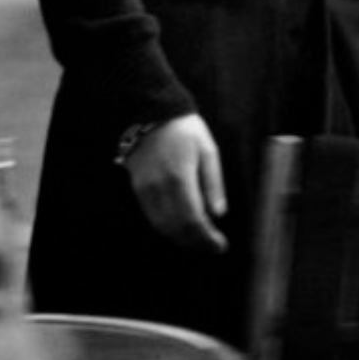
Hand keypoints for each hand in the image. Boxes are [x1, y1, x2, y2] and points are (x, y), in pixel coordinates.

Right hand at [123, 113, 227, 251]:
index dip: (207, 238)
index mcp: (180, 178)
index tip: (220, 245)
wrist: (152, 113)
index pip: (193, 220)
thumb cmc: (185, 130)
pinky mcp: (138, 189)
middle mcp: (160, 188)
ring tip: (199, 240)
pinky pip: (152, 217)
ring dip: (182, 239)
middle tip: (212, 246)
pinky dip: (168, 228)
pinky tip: (180, 228)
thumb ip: (213, 183)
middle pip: (177, 228)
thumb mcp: (208, 150)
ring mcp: (146, 190)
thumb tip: (218, 214)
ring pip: (163, 227)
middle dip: (196, 242)